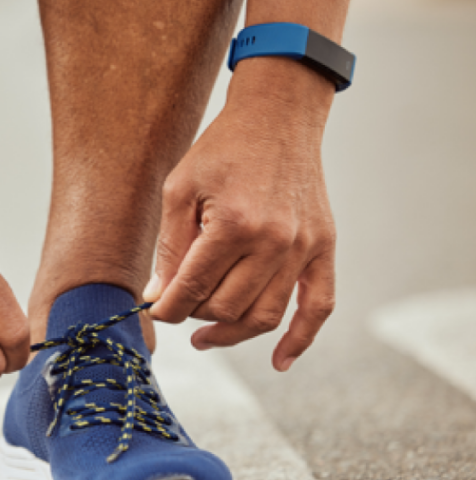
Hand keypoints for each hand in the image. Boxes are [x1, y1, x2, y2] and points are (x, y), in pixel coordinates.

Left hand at [144, 60, 336, 370]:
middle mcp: (275, 241)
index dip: (167, 308)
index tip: (155, 311)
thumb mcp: (180, 190)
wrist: (278, 117)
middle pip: (227, 307)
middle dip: (195, 314)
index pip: (194, 288)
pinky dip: (300, 339)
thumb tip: (158, 296)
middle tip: (179, 304)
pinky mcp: (325, 248)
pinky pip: (318, 307)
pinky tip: (278, 363)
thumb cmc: (221, 150)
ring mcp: (304, 247)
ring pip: (265, 316)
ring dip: (231, 332)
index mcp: (234, 224)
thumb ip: (170, 247)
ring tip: (204, 335)